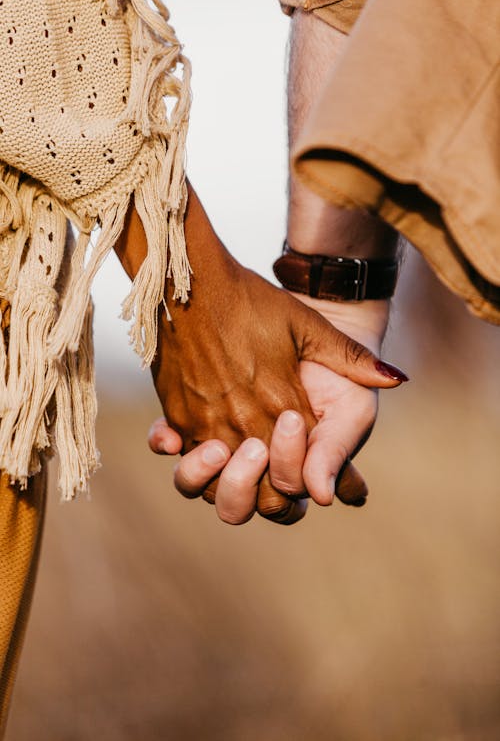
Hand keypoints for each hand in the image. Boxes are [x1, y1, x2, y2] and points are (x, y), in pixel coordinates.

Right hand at [147, 188, 405, 523]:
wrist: (192, 278)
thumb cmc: (252, 300)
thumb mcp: (308, 325)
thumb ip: (352, 360)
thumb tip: (399, 379)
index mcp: (282, 402)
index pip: (300, 465)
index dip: (306, 474)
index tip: (307, 468)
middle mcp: (244, 420)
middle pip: (260, 487)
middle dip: (269, 491)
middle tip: (270, 472)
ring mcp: (207, 420)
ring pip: (219, 481)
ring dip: (229, 481)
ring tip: (235, 462)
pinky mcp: (177, 414)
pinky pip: (187, 456)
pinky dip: (194, 459)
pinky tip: (202, 448)